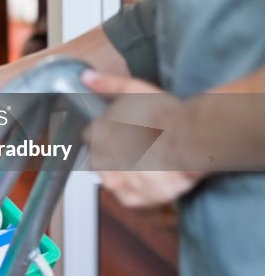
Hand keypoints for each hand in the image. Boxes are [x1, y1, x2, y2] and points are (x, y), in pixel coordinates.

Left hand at [81, 70, 204, 206]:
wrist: (189, 139)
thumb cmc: (165, 114)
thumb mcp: (134, 89)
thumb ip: (107, 84)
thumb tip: (86, 78)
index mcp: (96, 134)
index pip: (92, 137)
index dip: (109, 134)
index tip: (124, 133)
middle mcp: (101, 160)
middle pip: (100, 159)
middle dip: (114, 154)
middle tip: (139, 147)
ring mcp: (117, 182)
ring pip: (112, 179)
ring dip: (125, 173)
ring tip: (148, 161)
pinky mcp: (134, 198)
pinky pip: (128, 196)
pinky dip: (138, 189)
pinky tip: (151, 176)